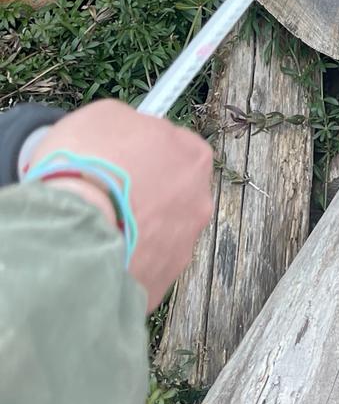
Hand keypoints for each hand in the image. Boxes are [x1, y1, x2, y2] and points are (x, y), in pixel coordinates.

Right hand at [34, 100, 212, 309]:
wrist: (74, 235)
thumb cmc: (90, 167)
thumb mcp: (102, 117)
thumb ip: (126, 124)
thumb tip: (128, 132)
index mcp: (192, 156)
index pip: (175, 147)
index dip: (142, 152)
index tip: (117, 159)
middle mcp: (199, 203)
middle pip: (171, 193)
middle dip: (142, 194)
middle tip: (104, 195)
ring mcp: (181, 248)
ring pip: (157, 234)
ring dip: (131, 231)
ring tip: (93, 230)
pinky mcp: (158, 285)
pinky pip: (139, 268)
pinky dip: (120, 263)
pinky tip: (93, 257)